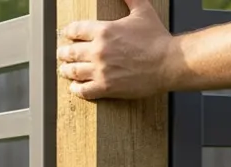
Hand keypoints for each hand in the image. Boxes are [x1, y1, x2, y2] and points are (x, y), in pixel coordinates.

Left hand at [56, 0, 174, 99]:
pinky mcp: (105, 87)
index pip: (75, 29)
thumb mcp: (142, 11)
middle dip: (64, 52)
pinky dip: (76, 89)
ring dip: (66, 70)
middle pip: (70, 51)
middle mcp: (98, 50)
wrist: (168, 63)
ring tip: (65, 70)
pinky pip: (82, 90)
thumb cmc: (157, 39)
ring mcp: (100, 70)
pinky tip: (75, 87)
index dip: (68, 32)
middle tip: (62, 54)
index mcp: (104, 31)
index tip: (66, 34)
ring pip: (72, 71)